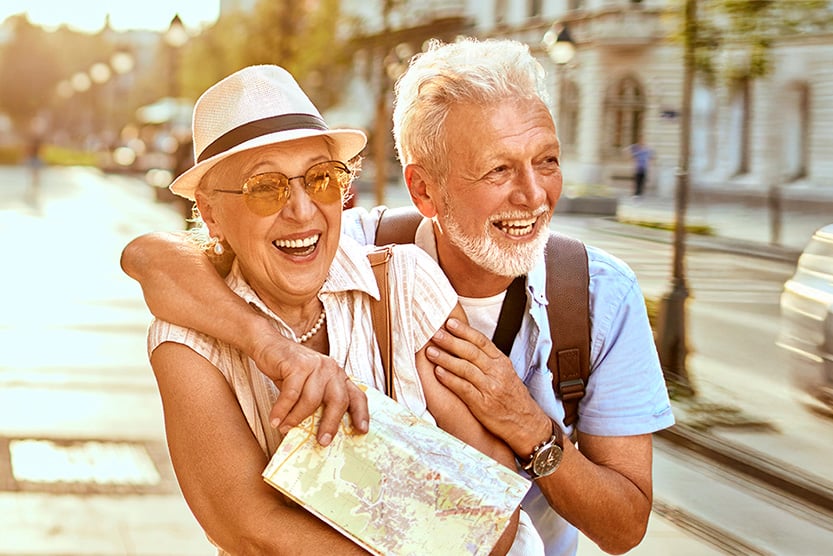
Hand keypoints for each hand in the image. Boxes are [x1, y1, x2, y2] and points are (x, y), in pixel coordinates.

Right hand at [249, 328, 368, 445]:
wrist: (270, 345)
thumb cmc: (289, 371)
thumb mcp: (308, 386)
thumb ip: (316, 404)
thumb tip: (315, 434)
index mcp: (338, 376)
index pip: (356, 396)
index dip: (361, 414)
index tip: (362, 431)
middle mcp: (331, 369)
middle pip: (338, 400)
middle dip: (331, 423)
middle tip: (322, 441)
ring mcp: (316, 365)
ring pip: (311, 399)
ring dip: (296, 418)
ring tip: (284, 428)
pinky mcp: (298, 364)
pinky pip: (291, 394)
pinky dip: (282, 410)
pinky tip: (275, 420)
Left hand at [426, 318, 549, 455]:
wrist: (526, 424)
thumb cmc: (513, 399)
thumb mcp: (506, 374)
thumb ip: (488, 360)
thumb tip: (467, 345)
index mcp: (502, 362)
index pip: (481, 341)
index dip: (464, 330)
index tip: (450, 322)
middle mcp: (497, 372)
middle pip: (471, 352)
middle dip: (451, 341)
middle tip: (435, 333)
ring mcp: (490, 388)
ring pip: (465, 368)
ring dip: (445, 358)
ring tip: (430, 351)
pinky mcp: (482, 404)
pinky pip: (463, 388)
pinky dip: (449, 379)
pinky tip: (438, 372)